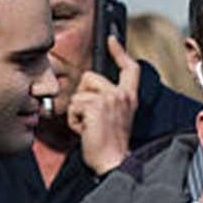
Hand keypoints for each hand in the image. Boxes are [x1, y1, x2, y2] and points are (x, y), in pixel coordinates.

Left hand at [69, 35, 139, 175]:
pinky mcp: (95, 107)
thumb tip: (90, 92)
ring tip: (89, 127)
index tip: (112, 40)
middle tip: (91, 119)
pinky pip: (73, 106)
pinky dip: (74, 121)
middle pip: (90, 77)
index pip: (129, 68)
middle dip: (83, 96)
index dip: (119, 52)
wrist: (114, 162)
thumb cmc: (111, 146)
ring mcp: (110, 99)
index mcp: (129, 97)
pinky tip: (85, 131)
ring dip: (77, 111)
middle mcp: (122, 95)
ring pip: (78, 93)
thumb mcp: (117, 118)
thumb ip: (109, 101)